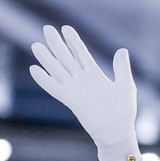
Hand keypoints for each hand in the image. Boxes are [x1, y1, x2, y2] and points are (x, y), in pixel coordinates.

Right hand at [29, 25, 141, 160]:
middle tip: (47, 28)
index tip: (66, 28)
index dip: (73, 41)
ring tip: (36, 45)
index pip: (81, 54)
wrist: (117, 132)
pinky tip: (34, 69)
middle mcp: (83, 81)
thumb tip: (121, 50)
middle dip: (57, 44)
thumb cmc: (124, 112)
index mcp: (96, 76)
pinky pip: (54, 88)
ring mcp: (75, 90)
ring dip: (47, 58)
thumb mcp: (125, 86)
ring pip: (58, 70)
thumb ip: (121, 68)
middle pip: (66, 58)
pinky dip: (44, 79)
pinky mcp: (71, 100)